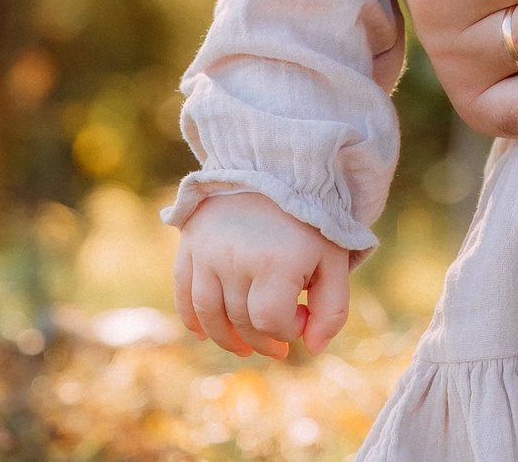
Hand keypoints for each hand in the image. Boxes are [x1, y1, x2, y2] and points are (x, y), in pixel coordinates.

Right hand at [174, 192, 351, 360]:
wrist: (275, 168)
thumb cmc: (309, 219)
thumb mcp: (333, 259)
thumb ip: (332, 308)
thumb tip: (312, 349)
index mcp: (275, 262)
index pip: (270, 322)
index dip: (287, 331)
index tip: (302, 314)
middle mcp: (235, 258)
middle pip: (240, 322)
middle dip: (263, 340)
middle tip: (279, 341)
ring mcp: (208, 251)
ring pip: (208, 314)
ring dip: (225, 339)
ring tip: (245, 347)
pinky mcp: (190, 244)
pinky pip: (184, 293)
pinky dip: (193, 319)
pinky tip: (207, 332)